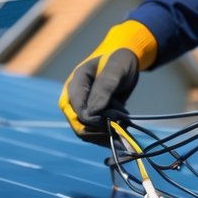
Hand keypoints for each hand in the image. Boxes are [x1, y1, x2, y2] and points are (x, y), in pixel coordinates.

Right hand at [59, 21, 156, 143]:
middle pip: (78, 124)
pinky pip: (93, 134)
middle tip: (122, 119)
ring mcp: (80, 109)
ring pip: (86, 132)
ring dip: (106, 132)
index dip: (93, 119)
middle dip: (101, 127)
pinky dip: (108, 136)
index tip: (114, 117)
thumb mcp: (116, 69)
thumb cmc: (119, 61)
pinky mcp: (89, 117)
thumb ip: (104, 88)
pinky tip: (122, 131)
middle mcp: (73, 98)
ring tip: (124, 119)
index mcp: (76, 83)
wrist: (123, 62)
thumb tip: (92, 112)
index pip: (77, 109)